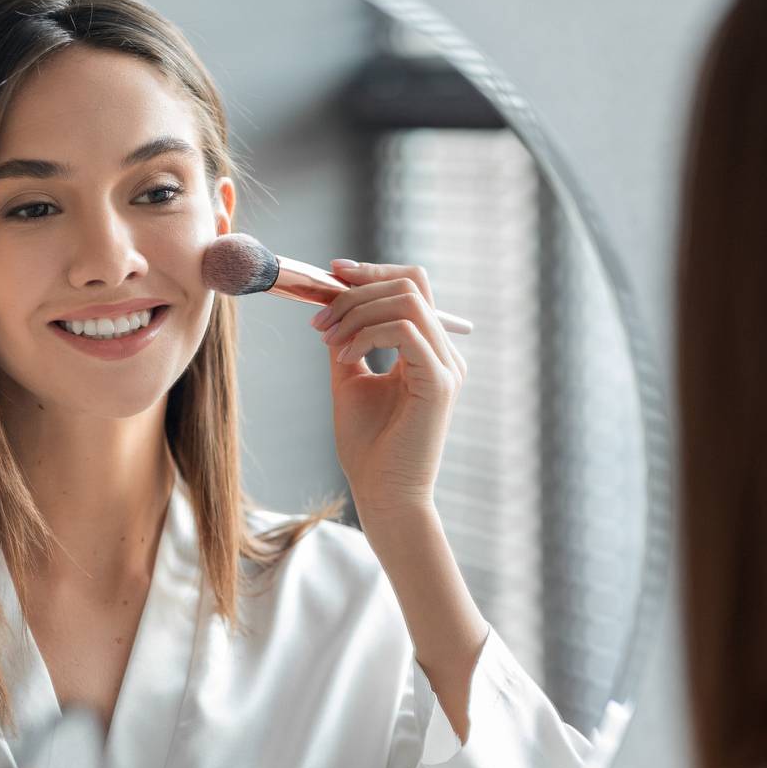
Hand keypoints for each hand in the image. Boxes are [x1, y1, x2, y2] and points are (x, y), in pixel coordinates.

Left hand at [311, 260, 466, 524]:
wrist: (382, 495)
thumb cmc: (368, 448)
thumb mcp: (350, 381)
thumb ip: (347, 342)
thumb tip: (331, 306)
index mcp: (428, 351)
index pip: (412, 286)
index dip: (373, 271)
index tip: (333, 273)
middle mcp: (445, 354)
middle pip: (410, 284)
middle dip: (357, 291)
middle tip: (319, 320)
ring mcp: (447, 367)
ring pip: (406, 301)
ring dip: (357, 312)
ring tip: (329, 341)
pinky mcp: (439, 383)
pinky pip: (404, 331)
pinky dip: (366, 336)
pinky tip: (344, 358)